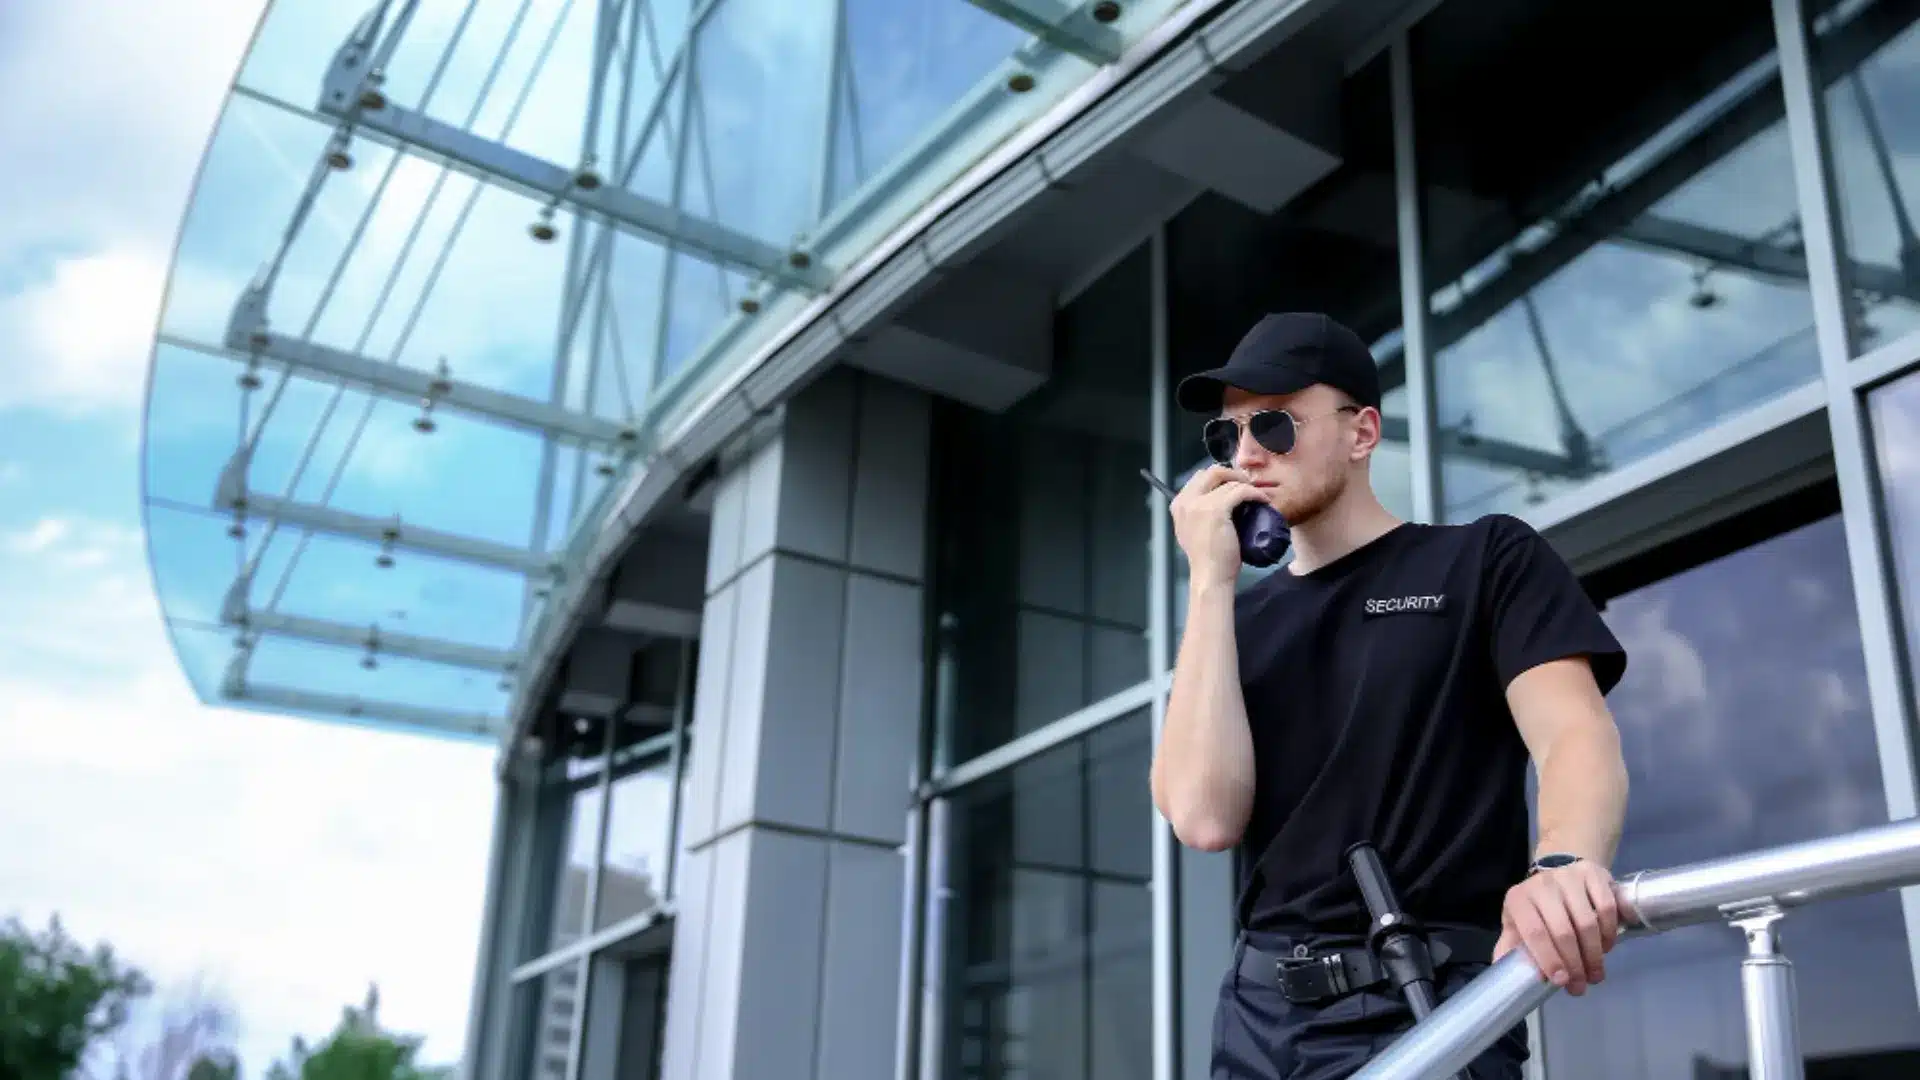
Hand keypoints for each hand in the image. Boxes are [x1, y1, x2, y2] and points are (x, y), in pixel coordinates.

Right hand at [1169, 465, 1267, 588]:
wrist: (1210, 576)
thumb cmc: (1207, 558)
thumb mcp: (1193, 531)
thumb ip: (1197, 514)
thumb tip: (1215, 500)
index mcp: (1178, 505)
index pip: (1200, 477)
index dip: (1220, 478)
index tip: (1235, 484)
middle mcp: (1185, 501)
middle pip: (1212, 472)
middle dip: (1233, 474)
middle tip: (1247, 485)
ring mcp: (1199, 504)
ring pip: (1228, 480)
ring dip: (1246, 485)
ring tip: (1257, 495)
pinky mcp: (1216, 509)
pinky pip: (1240, 490)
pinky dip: (1254, 493)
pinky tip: (1262, 500)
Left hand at [1493, 861, 1619, 995]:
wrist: (1557, 874)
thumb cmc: (1536, 907)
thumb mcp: (1517, 924)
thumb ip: (1511, 950)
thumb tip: (1508, 981)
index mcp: (1519, 899)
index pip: (1534, 932)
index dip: (1549, 959)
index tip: (1561, 982)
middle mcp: (1542, 885)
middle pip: (1563, 931)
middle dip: (1575, 965)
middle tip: (1581, 986)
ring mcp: (1569, 876)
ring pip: (1588, 923)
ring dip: (1594, 954)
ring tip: (1594, 973)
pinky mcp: (1593, 874)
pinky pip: (1607, 908)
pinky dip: (1609, 932)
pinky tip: (1606, 947)